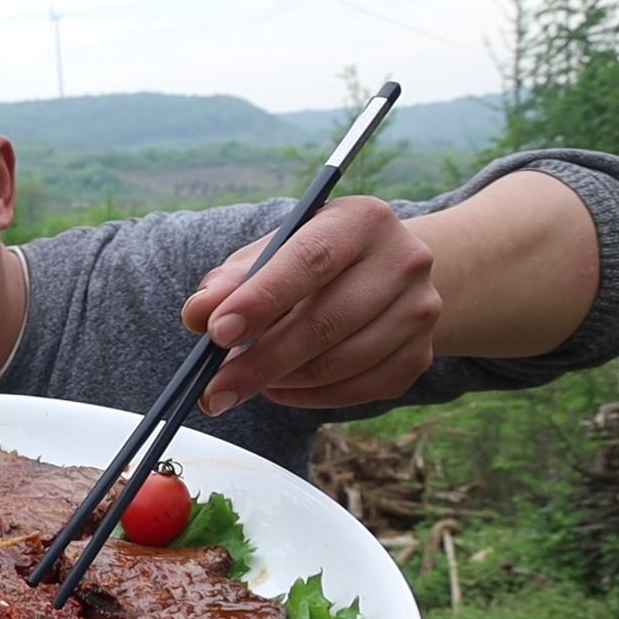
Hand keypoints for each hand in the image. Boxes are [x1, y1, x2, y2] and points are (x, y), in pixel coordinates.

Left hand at [181, 195, 440, 413]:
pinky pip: (357, 391)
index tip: (217, 333)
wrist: (385, 274)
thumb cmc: (311, 262)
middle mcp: (404, 260)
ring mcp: (419, 311)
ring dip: (280, 381)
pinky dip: (308, 397)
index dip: (261, 300)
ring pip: (338, 364)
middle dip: (259, 362)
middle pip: (325, 322)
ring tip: (242, 382)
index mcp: (361, 220)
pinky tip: (279, 388)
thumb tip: (198, 314)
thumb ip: (231, 280)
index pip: (310, 261)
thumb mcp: (270, 254)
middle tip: (212, 391)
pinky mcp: (420, 356)